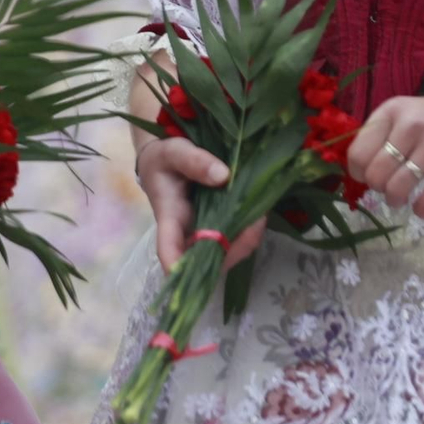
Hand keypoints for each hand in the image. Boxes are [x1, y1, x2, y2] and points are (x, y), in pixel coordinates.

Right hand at [135, 137, 262, 272]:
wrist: (166, 162)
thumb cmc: (164, 161)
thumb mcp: (173, 152)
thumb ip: (194, 161)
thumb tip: (223, 176)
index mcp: (169, 217)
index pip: (169, 249)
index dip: (180, 266)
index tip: (197, 272)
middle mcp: (186, 235)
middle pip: (205, 261)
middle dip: (233, 251)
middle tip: (255, 223)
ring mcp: (203, 236)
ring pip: (224, 255)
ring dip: (245, 242)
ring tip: (259, 215)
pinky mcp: (217, 230)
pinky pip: (234, 243)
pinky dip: (248, 233)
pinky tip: (256, 214)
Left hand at [347, 89, 423, 219]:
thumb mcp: (412, 114)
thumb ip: (387, 134)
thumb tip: (360, 169)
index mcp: (393, 110)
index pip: (358, 152)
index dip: (359, 172)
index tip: (369, 177)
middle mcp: (411, 124)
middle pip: (375, 174)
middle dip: (378, 190)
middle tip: (389, 190)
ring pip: (396, 189)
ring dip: (396, 201)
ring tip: (402, 200)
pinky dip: (421, 209)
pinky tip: (423, 207)